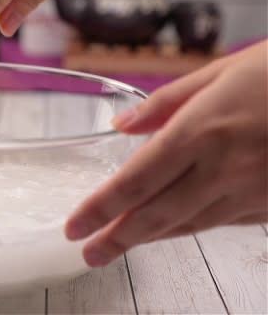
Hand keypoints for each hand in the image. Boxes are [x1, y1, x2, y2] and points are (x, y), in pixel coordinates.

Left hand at [65, 40, 267, 266]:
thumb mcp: (222, 71)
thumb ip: (167, 102)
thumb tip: (121, 126)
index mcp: (202, 130)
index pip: (136, 180)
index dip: (101, 209)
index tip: (74, 227)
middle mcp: (223, 168)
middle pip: (156, 214)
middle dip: (117, 238)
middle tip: (89, 253)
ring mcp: (252, 191)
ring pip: (188, 225)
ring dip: (149, 239)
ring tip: (118, 247)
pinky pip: (222, 222)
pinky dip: (190, 228)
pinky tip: (170, 230)